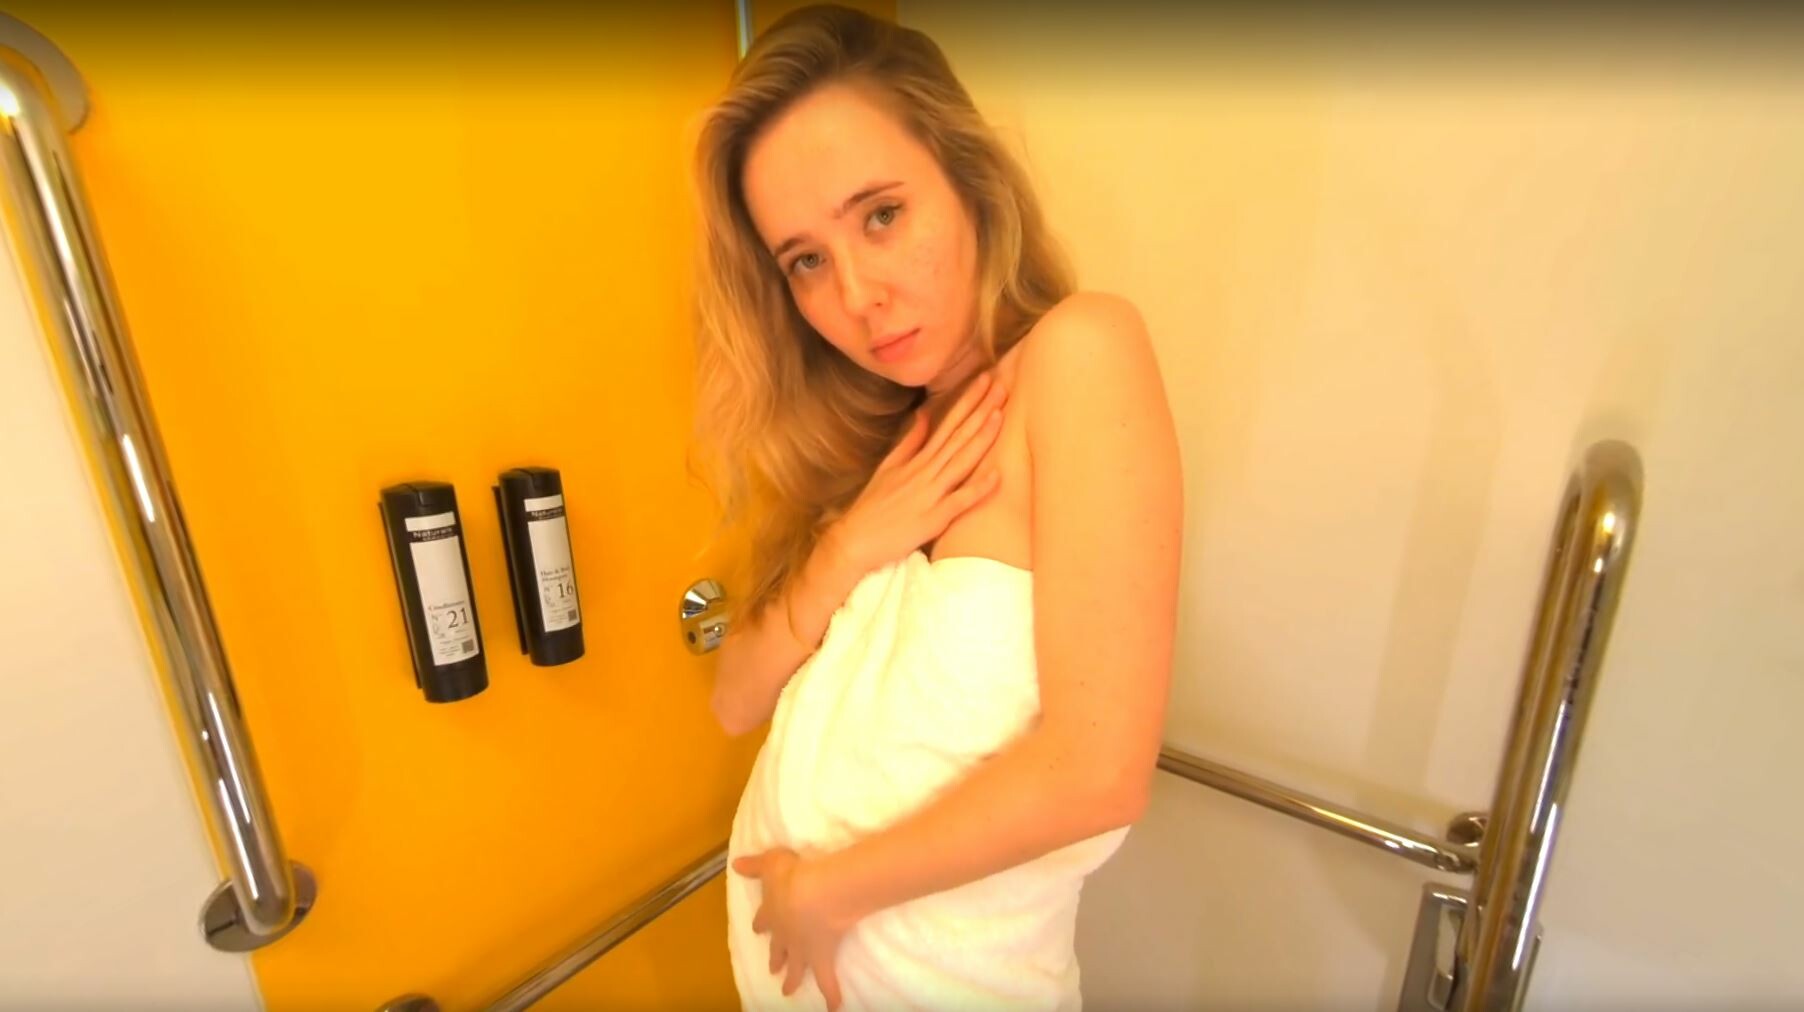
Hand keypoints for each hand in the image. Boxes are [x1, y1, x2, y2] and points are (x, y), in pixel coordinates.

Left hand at [734, 848, 852, 1009]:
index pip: (764, 920)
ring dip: (792, 980)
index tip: (757, 930)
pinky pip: (827, 981)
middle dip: (775, 958)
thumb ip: (754, 865)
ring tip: (788, 991)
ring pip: (796, 968)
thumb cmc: (792, 875)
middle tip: (772, 969)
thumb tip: (736, 864)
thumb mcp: (770, 863)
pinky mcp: (821, 958)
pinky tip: (834, 1008)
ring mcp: (801, 950)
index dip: (761, 924)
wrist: (812, 894)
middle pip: (778, 950)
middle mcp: (784, 936)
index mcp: (772, 913)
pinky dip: (831, 995)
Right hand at [829, 371, 1007, 575]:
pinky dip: (978, 489)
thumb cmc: (873, 507)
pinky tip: (996, 475)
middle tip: (1001, 384)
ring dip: (981, 438)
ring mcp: (930, 494)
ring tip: (1000, 414)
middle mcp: (925, 471)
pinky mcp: (934, 518)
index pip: (948, 424)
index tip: (985, 379)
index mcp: (918, 460)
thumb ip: (910, 442)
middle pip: (958, 436)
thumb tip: (924, 415)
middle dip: (980, 410)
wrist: (855, 540)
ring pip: (961, 461)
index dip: (968, 402)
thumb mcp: (888, 468)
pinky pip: (960, 501)